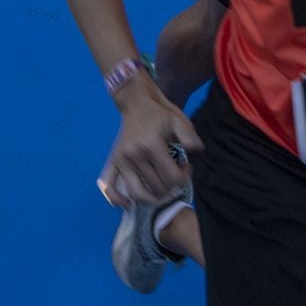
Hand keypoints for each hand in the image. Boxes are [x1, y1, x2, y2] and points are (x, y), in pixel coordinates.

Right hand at [98, 84, 202, 206]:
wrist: (137, 102)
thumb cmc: (159, 114)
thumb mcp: (178, 120)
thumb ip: (189, 136)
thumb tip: (197, 151)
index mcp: (151, 145)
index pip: (171, 178)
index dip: (184, 177)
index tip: (185, 167)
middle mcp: (134, 155)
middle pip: (157, 188)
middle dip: (171, 186)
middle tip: (174, 174)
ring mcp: (120, 160)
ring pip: (137, 193)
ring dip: (152, 198)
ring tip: (160, 190)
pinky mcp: (112, 161)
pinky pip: (107, 186)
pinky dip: (116, 199)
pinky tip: (128, 203)